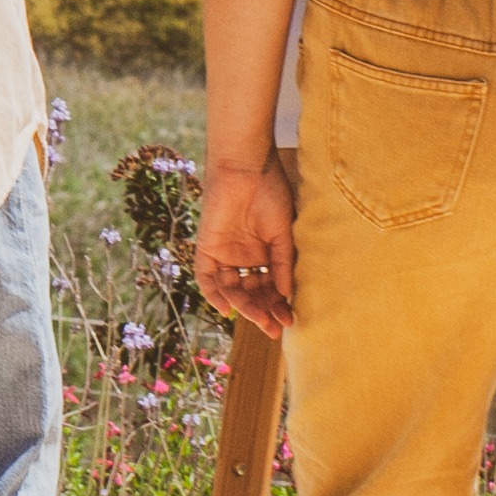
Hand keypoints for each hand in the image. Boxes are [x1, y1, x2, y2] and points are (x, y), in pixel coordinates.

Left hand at [193, 160, 297, 334]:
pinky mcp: (207, 246)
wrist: (247, 167)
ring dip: (245, 306)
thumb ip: (284, 263)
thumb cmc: (270, 193)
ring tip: (261, 320)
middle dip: (263, 311)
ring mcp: (224, 252)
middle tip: (274, 328)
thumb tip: (287, 294)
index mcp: (263, 252)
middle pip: (250, 292)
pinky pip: (206, 276)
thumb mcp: (284, 233)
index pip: (269, 287)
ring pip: (231, 288)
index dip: (277, 305)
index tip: (289, 321)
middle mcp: (243, 255)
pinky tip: (226, 309)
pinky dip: (213, 293)